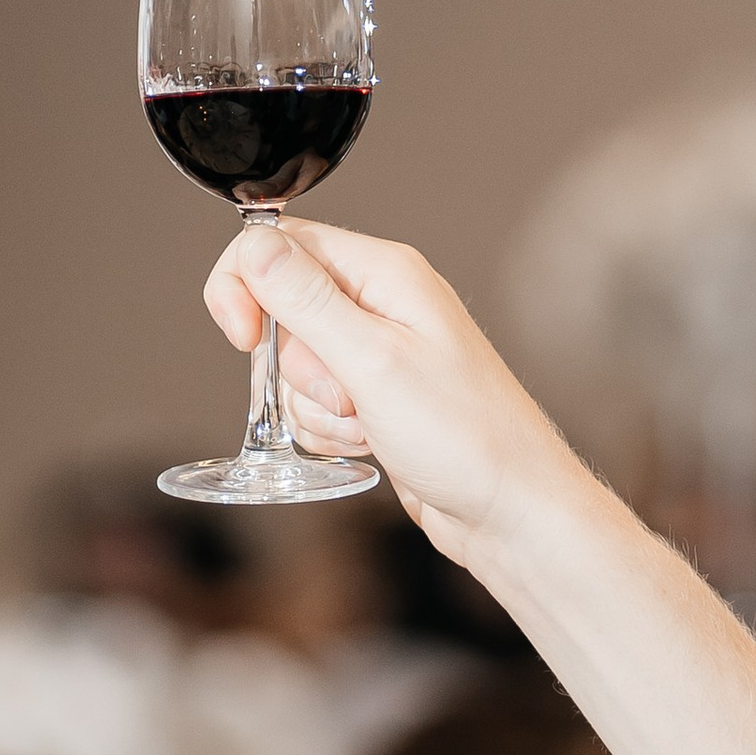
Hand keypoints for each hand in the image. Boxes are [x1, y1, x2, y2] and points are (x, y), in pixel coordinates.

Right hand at [206, 222, 755, 754]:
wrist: (511, 512)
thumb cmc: (465, 437)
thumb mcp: (373, 362)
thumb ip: (305, 300)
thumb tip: (253, 241)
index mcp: (385, 272)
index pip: (278, 244)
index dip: (245, 287)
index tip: (244, 339)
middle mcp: (381, 303)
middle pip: (280, 311)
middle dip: (294, 366)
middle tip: (348, 394)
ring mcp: (379, 353)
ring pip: (293, 367)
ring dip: (315, 408)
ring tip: (370, 424)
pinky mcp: (376, 397)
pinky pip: (316, 405)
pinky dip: (329, 431)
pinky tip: (372, 444)